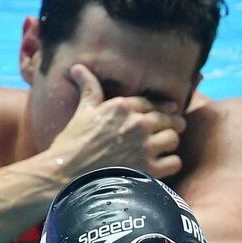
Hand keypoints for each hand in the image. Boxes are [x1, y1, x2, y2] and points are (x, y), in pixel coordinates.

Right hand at [45, 64, 186, 179]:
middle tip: (173, 130)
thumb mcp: (82, 112)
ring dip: (169, 144)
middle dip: (172, 124)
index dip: (163, 108)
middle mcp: (137, 124)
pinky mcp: (148, 170)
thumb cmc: (72, 144)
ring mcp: (144, 147)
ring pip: (174, 139)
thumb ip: (89, 89)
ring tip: (164, 149)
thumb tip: (78, 67)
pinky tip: (162, 166)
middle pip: (169, 119)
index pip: (152, 103)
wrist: (66, 175)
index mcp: (122, 107)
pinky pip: (175, 163)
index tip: (171, 111)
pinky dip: (170, 165)